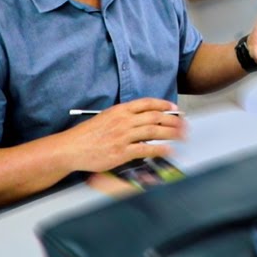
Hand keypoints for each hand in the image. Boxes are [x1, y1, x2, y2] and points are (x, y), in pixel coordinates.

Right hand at [62, 98, 185, 171]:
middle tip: (184, 124)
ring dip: (171, 133)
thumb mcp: (105, 118)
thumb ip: (123, 117)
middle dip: (173, 120)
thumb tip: (141, 120)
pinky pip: (146, 149)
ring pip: (154, 132)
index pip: (147, 103)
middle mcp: (124, 121)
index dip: (164, 104)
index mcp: (120, 110)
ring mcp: (124, 136)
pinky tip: (169, 150)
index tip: (174, 108)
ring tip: (182, 136)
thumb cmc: (87, 135)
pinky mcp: (122, 152)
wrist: (72, 148)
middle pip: (155, 117)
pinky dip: (160, 149)